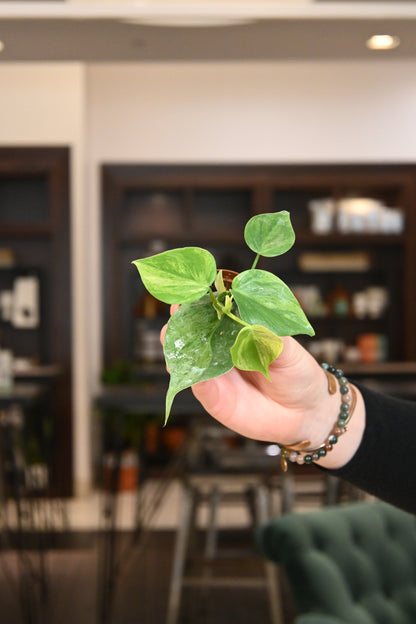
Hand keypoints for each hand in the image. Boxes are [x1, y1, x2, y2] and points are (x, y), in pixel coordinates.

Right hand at [161, 309, 364, 468]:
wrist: (305, 413)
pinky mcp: (213, 397)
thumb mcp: (288, 349)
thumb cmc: (297, 374)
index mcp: (238, 332)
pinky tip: (185, 364)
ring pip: (187, 357)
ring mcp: (214, 374)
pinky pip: (196, 384)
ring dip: (176, 345)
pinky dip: (188, 374)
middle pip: (192, 332)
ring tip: (172, 334)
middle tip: (177, 310)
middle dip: (181, 320)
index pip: (213, 312)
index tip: (193, 291)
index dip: (200, 302)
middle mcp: (221, 350)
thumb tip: (251, 319)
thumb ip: (269, 334)